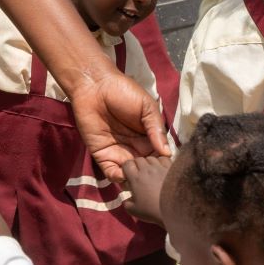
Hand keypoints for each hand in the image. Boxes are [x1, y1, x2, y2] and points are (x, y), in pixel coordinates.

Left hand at [67, 67, 168, 181]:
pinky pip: (111, 172)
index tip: (168, 170)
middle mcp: (135, 148)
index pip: (159, 156)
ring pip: (130, 174)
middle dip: (150, 175)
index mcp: (148, 137)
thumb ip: (157, 129)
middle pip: (146, 168)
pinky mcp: (102, 155)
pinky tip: (124, 174)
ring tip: (139, 176)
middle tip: (153, 176)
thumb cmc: (124, 92)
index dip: (163, 163)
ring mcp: (119, 153)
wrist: (95, 86)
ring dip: (135, 178)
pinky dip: (118, 177)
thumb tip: (168, 152)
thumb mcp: (147, 107)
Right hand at [121, 155, 172, 225]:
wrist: (174, 210)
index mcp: (136, 178)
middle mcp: (147, 170)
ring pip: (151, 158)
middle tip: (140, 174)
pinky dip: (161, 162)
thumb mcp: (134, 211)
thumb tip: (126, 198)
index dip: (127, 168)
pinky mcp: (171, 169)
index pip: (127, 164)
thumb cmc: (153, 211)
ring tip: (152, 172)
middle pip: (139, 159)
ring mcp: (160, 168)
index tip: (129, 175)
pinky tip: (162, 170)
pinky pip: (164, 159)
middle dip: (137, 165)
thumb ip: (126, 202)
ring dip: (149, 163)